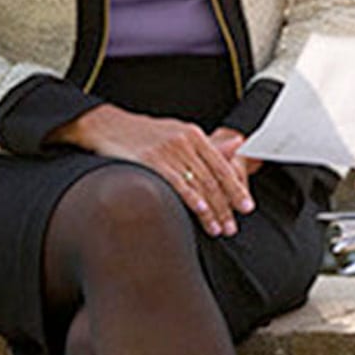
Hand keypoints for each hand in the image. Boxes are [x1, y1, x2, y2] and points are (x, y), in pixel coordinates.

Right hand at [50, 105, 255, 237]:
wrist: (107, 126)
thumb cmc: (143, 134)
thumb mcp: (177, 133)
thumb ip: (207, 144)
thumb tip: (238, 144)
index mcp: (194, 135)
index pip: (222, 165)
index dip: (236, 188)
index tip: (246, 207)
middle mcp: (185, 141)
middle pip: (213, 178)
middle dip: (226, 205)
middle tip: (234, 226)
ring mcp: (168, 151)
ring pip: (198, 184)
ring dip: (212, 210)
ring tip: (219, 228)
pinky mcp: (151, 161)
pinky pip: (177, 183)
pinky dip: (191, 199)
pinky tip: (201, 213)